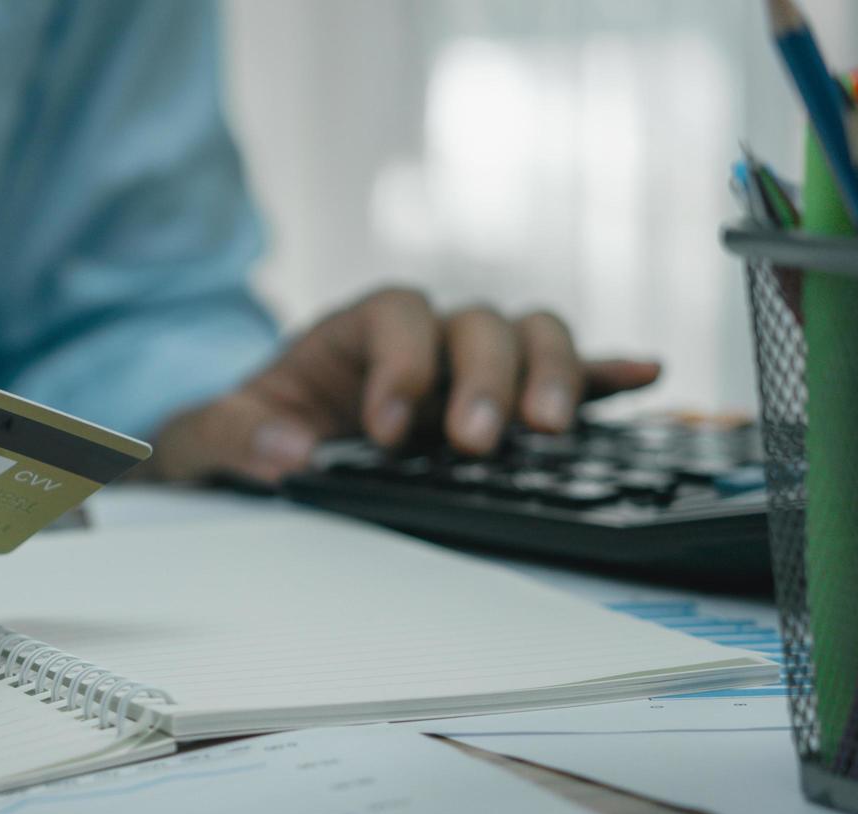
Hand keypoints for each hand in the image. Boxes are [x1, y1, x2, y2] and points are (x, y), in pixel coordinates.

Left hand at [149, 288, 660, 482]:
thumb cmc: (249, 426)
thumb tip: (284, 451)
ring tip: (549, 430)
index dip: (400, 365)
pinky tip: (643, 374)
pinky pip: (563, 376)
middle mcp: (422, 340)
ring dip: (550, 375)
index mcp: (354, 333)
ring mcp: (467, 368)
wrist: (265, 441)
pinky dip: (602, 374)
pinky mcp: (500, 402)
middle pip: (476, 323)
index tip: (387, 431)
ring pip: (528, 338)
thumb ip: (234, 435)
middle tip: (479, 439)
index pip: (395, 317)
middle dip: (485, 377)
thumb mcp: (214, 431)